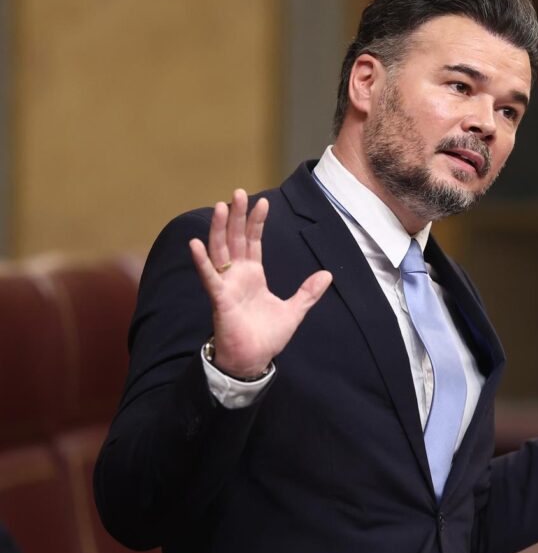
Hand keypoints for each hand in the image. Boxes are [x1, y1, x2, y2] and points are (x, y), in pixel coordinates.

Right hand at [189, 188, 332, 376]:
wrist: (254, 360)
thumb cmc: (266, 336)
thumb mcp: (294, 311)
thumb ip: (308, 293)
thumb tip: (328, 275)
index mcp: (253, 276)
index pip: (253, 242)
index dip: (256, 222)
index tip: (262, 202)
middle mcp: (237, 276)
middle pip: (235, 239)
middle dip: (237, 216)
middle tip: (239, 192)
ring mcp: (226, 286)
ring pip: (220, 251)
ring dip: (220, 229)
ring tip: (222, 206)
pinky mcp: (219, 299)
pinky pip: (209, 277)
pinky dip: (202, 261)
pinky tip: (195, 243)